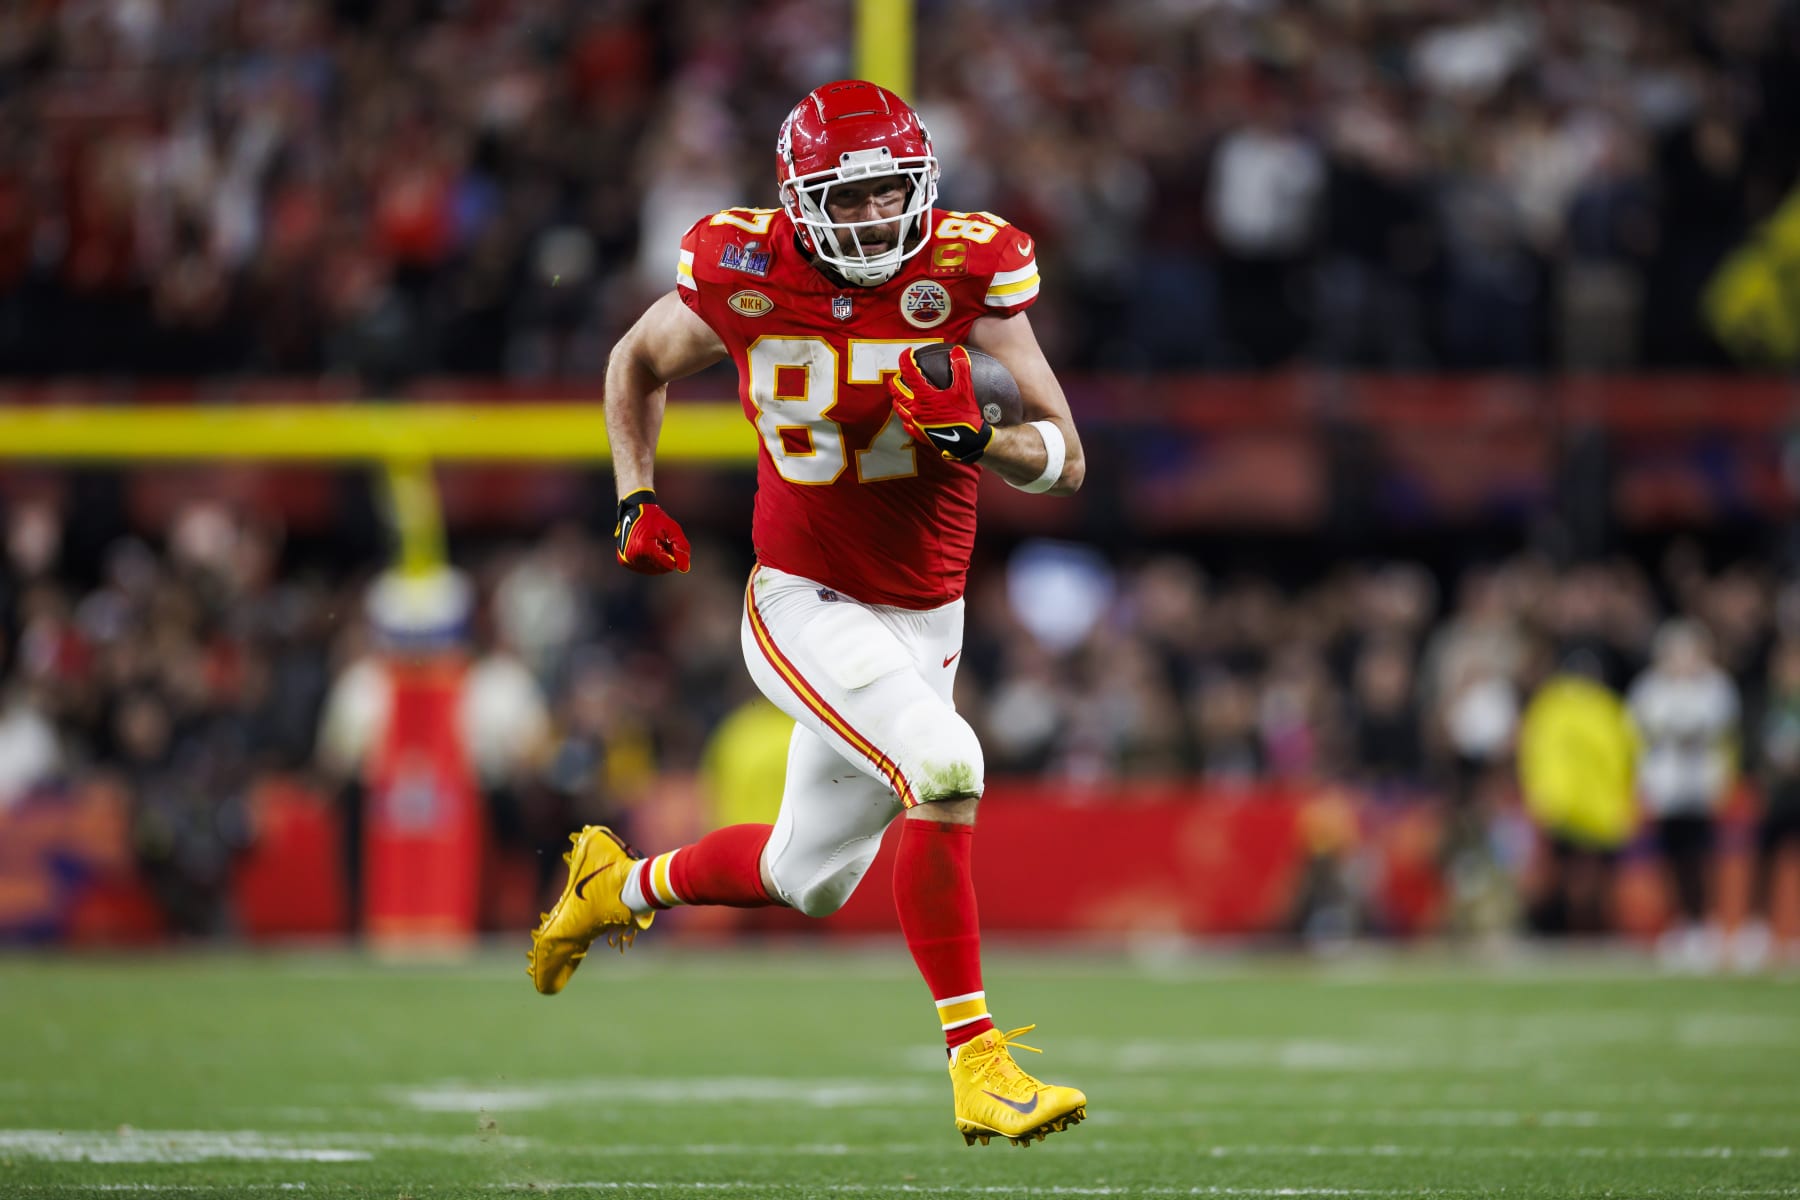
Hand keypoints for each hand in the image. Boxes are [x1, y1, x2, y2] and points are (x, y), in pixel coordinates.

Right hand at [615, 489, 690, 573]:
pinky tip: (647, 548)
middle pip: (662, 568)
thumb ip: (681, 547)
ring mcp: (628, 561)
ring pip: (655, 570)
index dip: (673, 553)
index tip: (668, 540)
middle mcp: (633, 558)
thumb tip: (684, 569)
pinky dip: (650, 560)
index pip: (669, 565)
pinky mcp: (625, 562)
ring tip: (654, 543)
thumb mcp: (672, 528)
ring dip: (659, 559)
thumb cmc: (654, 518)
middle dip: (666, 556)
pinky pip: (646, 568)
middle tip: (661, 540)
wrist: (633, 512)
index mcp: (644, 548)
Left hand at [889, 345, 992, 462]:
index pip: (909, 372)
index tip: (907, 352)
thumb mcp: (965, 390)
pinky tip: (908, 416)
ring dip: (897, 399)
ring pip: (899, 409)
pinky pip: (906, 425)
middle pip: (897, 392)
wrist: (969, 442)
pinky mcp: (920, 435)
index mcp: (925, 397)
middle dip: (895, 381)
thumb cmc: (966, 416)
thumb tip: (957, 351)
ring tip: (898, 394)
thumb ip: (961, 368)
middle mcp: (916, 410)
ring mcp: (916, 424)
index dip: (905, 359)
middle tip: (897, 376)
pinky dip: (904, 417)